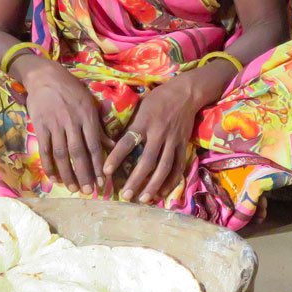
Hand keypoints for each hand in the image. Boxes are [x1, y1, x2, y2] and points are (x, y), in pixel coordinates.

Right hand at [16, 56, 110, 194]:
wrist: (44, 75)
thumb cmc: (71, 89)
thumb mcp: (89, 103)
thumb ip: (99, 126)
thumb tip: (113, 145)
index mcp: (87, 117)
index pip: (94, 146)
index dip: (98, 165)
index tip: (102, 182)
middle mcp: (72, 122)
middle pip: (78, 153)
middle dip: (84, 174)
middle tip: (88, 191)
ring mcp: (54, 125)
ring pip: (62, 154)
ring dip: (67, 173)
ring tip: (72, 188)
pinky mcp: (40, 126)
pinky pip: (45, 149)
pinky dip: (49, 165)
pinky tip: (54, 177)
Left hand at [103, 72, 215, 204]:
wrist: (186, 93)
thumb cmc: (158, 99)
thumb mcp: (140, 107)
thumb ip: (130, 125)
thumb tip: (112, 142)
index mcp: (144, 122)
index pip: (128, 141)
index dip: (116, 157)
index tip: (105, 171)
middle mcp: (159, 133)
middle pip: (147, 160)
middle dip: (136, 179)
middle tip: (125, 195)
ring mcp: (173, 140)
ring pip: (164, 166)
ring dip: (154, 184)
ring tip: (144, 199)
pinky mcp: (184, 145)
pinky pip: (178, 166)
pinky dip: (171, 181)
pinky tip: (162, 192)